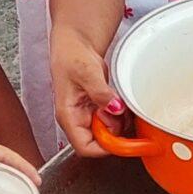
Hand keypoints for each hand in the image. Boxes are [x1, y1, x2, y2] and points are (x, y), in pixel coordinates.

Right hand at [51, 30, 121, 158]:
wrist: (76, 45)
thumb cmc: (72, 57)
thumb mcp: (87, 73)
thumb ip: (101, 93)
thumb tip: (115, 108)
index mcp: (69, 116)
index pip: (85, 147)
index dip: (105, 148)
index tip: (124, 139)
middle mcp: (78, 120)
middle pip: (100, 142)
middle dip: (116, 131)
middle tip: (121, 111)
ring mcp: (88, 116)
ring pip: (109, 132)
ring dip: (120, 122)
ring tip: (120, 102)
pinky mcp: (98, 110)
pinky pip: (113, 120)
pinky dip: (121, 114)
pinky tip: (120, 101)